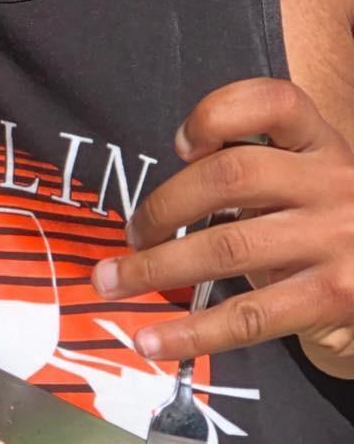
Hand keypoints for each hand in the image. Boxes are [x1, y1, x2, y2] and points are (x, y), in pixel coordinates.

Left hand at [91, 78, 353, 369]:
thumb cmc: (321, 230)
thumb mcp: (302, 183)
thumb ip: (251, 170)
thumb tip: (160, 199)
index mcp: (322, 145)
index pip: (275, 102)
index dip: (218, 115)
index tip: (181, 145)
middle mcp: (336, 183)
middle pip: (229, 175)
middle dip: (162, 206)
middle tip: (131, 234)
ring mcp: (338, 240)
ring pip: (226, 247)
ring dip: (153, 268)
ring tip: (111, 282)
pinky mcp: (333, 298)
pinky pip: (248, 316)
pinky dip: (190, 332)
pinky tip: (150, 341)